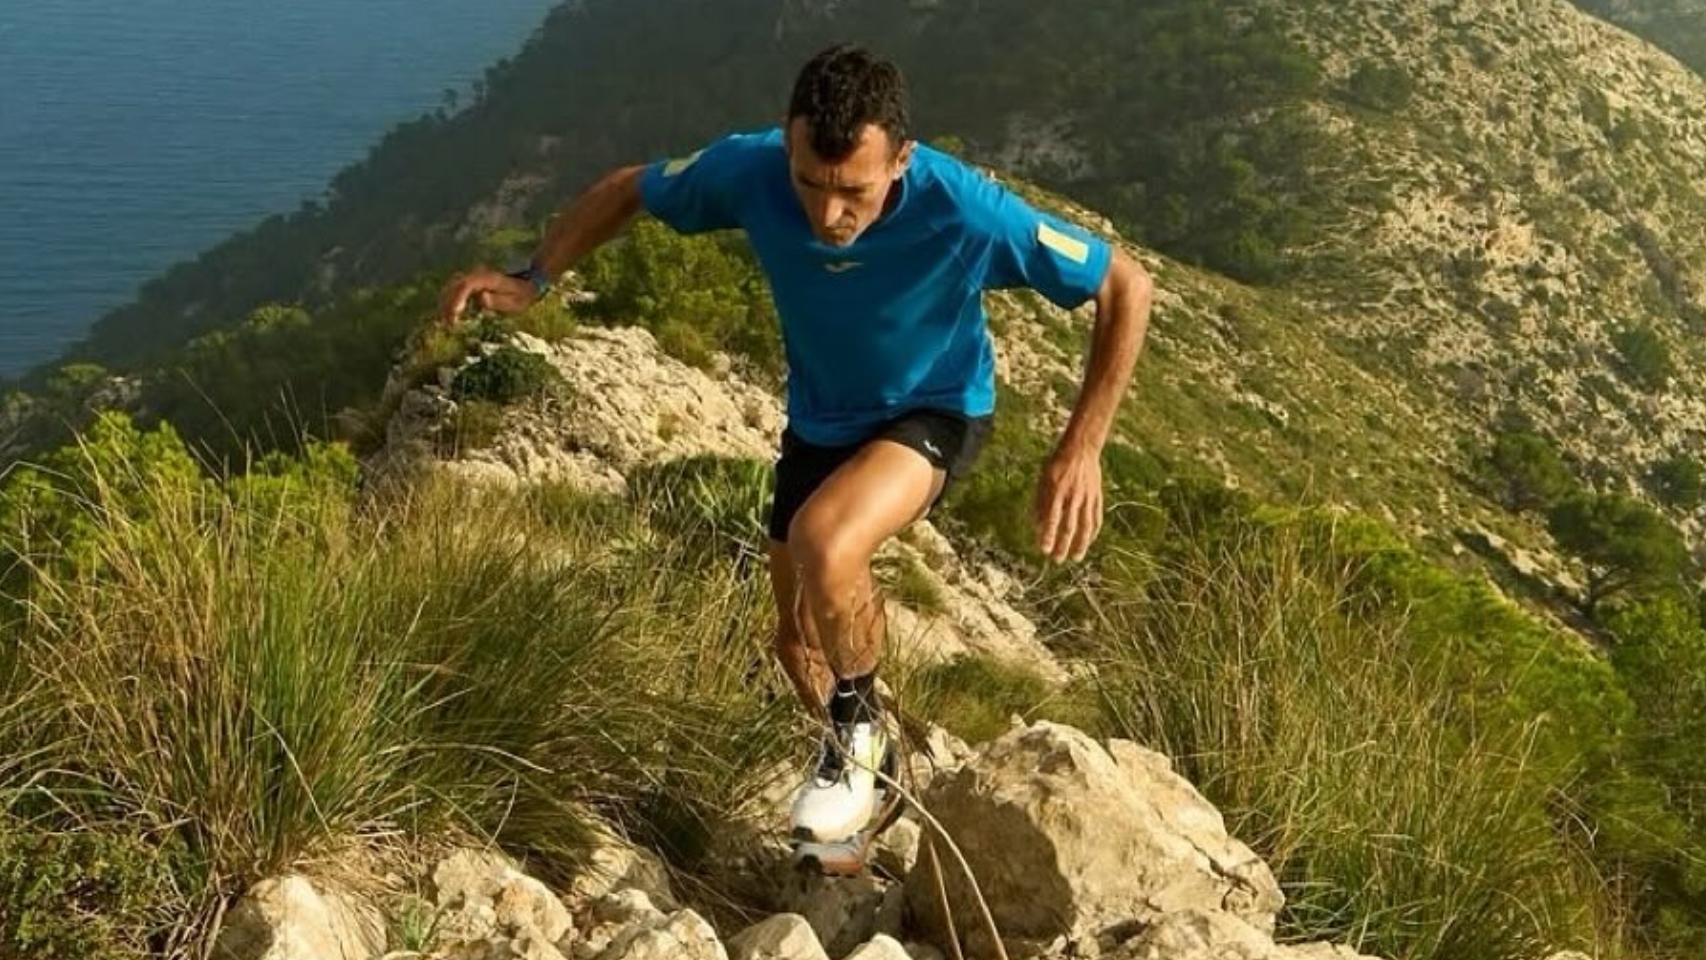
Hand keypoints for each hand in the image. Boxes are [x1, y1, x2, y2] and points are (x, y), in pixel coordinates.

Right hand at [437, 267, 537, 325]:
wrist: (528, 281)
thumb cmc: (522, 295)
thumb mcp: (516, 301)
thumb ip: (499, 301)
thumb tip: (481, 297)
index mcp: (488, 278)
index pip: (466, 285)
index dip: (457, 299)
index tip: (455, 315)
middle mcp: (478, 273)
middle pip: (455, 285)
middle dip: (448, 304)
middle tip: (448, 324)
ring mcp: (473, 275)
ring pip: (452, 285)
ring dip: (446, 302)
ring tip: (446, 321)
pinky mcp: (471, 281)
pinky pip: (455, 287)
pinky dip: (449, 299)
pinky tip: (448, 313)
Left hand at [1033, 442, 1102, 562]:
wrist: (1080, 449)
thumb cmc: (1056, 465)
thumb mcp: (1042, 480)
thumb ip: (1039, 503)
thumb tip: (1037, 526)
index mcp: (1056, 492)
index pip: (1051, 519)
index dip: (1047, 536)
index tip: (1043, 550)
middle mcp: (1072, 497)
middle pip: (1068, 526)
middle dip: (1063, 545)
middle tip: (1057, 560)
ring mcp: (1086, 497)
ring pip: (1084, 526)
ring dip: (1080, 544)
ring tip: (1076, 557)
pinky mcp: (1096, 497)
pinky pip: (1096, 518)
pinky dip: (1092, 532)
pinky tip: (1088, 542)